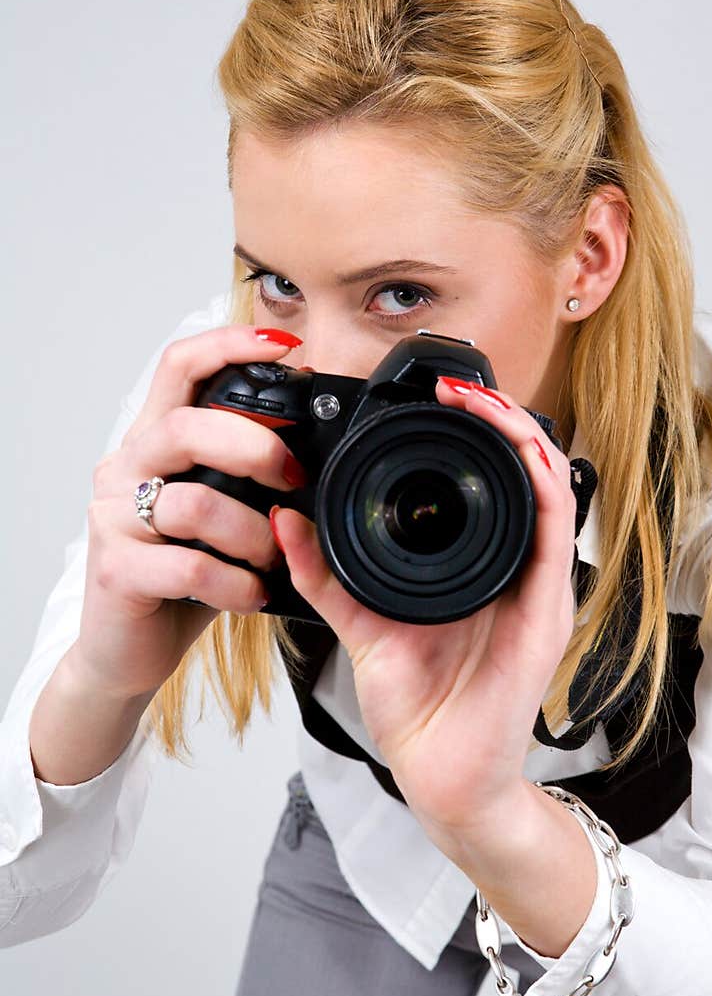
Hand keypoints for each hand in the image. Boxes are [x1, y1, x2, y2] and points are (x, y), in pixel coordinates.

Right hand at [77, 325, 302, 699]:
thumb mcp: (221, 516)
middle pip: (185, 425)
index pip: (178, 367)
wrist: (128, 650)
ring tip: (271, 558)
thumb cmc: (182, 579)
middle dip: (253, 446)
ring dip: (251, 534)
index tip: (284, 346)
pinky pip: (189, 567)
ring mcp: (113, 519)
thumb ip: (246, 479)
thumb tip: (315, 450)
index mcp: (153, 443)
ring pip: (193, 503)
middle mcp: (125, 469)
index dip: (228, 346)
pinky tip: (251, 594)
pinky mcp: (116, 571)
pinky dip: (235, 584)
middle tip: (292, 479)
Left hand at [269, 376, 579, 839]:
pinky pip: (557, 532)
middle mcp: (518, 568)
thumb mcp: (360, 624)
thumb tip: (285, 519)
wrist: (442, 776)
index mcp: (479, 566)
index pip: (489, 479)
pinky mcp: (550, 610)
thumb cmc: (415, 707)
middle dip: (500, 416)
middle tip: (458, 385)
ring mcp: (541, 587)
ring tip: (482, 401)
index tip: (436, 396)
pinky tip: (519, 449)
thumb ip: (325, 573)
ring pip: (551, 485)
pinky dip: (542, 482)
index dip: (473, 430)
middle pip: (528, 469)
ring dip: (521, 435)